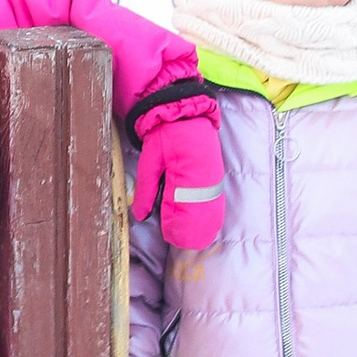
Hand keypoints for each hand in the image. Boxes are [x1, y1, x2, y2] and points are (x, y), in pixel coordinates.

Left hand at [128, 85, 224, 249]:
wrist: (182, 114)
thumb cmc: (164, 137)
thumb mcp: (150, 163)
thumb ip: (146, 190)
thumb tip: (140, 215)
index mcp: (188, 178)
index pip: (188, 213)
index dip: (180, 228)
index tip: (171, 239)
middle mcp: (205, 181)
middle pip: (203, 215)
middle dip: (192, 230)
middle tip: (180, 243)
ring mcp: (213, 178)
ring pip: (212, 210)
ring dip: (203, 224)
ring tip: (193, 238)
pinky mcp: (215, 175)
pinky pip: (215, 200)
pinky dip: (210, 213)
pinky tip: (205, 223)